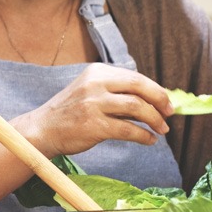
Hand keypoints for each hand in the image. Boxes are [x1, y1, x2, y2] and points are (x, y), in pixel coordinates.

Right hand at [14, 63, 172, 157]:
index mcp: (96, 72)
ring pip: (137, 107)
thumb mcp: (90, 92)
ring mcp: (93, 104)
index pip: (135, 77)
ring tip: (161, 129)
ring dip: (155, 120)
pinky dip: (144, 136)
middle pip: (139, 87)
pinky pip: (128, 129)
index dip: (156, 90)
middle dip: (160, 100)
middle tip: (169, 113)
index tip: (166, 102)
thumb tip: (153, 101)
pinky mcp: (94, 125)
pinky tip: (149, 140)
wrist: (42, 129)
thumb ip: (116, 92)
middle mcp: (94, 84)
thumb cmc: (69, 113)